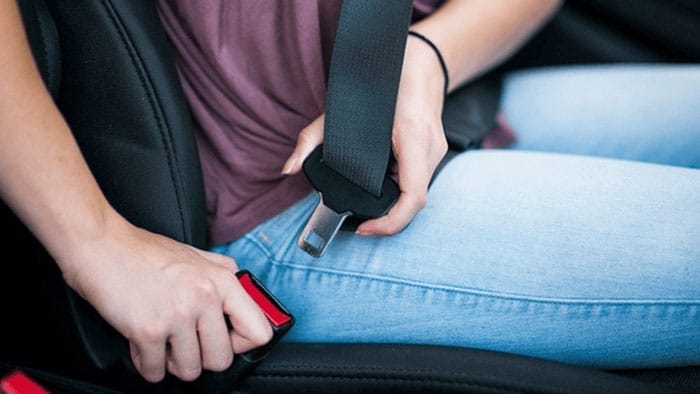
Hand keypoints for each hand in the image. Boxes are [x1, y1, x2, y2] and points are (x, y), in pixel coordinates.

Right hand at [60, 217, 272, 382]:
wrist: (100, 244)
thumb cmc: (143, 251)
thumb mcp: (195, 254)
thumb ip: (222, 272)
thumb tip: (245, 291)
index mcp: (222, 280)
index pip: (259, 332)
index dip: (241, 344)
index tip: (225, 341)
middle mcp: (205, 298)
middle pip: (221, 360)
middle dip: (201, 358)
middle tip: (185, 344)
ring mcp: (178, 315)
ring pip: (189, 371)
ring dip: (172, 363)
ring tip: (163, 342)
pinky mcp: (148, 330)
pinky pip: (155, 372)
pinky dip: (147, 365)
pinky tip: (142, 344)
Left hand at [282, 35, 447, 234]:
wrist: (420, 61)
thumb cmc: (383, 79)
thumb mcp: (341, 109)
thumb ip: (311, 140)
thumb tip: (288, 169)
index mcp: (413, 138)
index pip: (412, 196)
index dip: (390, 222)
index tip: (365, 228)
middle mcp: (429, 148)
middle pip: (413, 201)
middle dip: (388, 219)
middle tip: (360, 224)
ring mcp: (436, 151)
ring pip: (417, 193)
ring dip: (394, 206)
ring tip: (367, 210)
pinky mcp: (434, 152)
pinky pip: (418, 182)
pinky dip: (399, 192)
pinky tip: (379, 191)